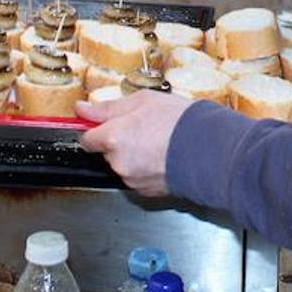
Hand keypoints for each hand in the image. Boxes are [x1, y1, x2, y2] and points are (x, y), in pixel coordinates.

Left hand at [77, 91, 194, 194]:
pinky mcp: (146, 191)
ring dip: (134, 154)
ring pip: (123, 164)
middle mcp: (117, 162)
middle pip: (107, 151)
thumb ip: (107, 107)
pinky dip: (146, 168)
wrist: (209, 149)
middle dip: (120, 140)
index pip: (87, 139)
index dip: (97, 129)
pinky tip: (163, 156)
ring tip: (158, 141)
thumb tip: (82, 109)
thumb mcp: (142, 100)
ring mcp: (131, 179)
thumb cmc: (179, 121)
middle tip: (143, 127)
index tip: (105, 124)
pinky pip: (138, 177)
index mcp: (112, 138)